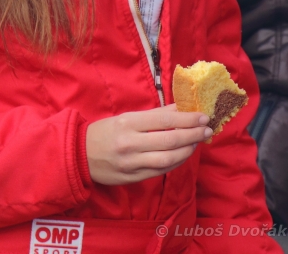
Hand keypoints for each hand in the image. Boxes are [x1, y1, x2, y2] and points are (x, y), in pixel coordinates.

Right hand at [86, 104, 211, 184]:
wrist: (80, 155)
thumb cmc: (104, 132)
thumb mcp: (126, 117)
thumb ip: (153, 115)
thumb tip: (178, 109)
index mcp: (128, 123)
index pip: (164, 120)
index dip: (187, 119)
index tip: (203, 116)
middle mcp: (131, 143)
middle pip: (170, 139)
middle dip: (193, 134)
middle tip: (207, 129)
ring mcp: (132, 163)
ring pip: (168, 159)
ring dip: (187, 150)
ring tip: (198, 142)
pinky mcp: (133, 178)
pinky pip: (160, 171)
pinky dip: (175, 163)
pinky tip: (183, 155)